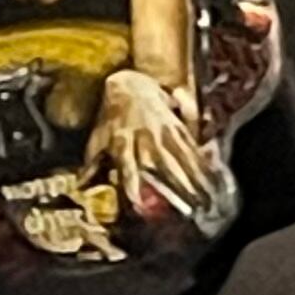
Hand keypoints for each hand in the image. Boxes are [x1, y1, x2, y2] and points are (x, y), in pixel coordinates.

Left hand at [79, 67, 215, 223]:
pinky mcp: (177, 128)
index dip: (132, 186)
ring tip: (207, 199)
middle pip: (163, 167)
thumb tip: (81, 185)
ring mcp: (164, 133)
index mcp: (123, 143)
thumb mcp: (97, 138)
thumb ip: (91, 163)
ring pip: (182, 159)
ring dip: (195, 180)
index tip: (139, 205)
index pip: (128, 168)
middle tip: (189, 210)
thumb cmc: (111, 118)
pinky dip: (202, 164)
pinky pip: (191, 148)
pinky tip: (213, 178)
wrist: (130, 85)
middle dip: (177, 188)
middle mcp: (145, 139)